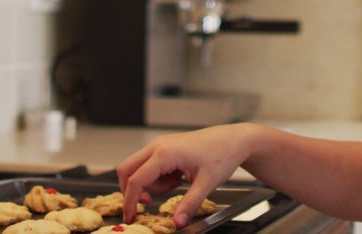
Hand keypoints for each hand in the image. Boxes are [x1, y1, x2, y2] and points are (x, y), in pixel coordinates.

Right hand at [116, 123, 255, 226]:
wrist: (233, 139)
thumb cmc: (222, 155)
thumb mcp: (206, 184)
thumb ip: (189, 204)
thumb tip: (177, 222)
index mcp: (165, 153)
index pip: (136, 180)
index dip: (130, 201)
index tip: (131, 217)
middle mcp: (158, 146)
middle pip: (127, 169)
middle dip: (133, 190)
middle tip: (150, 202)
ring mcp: (160, 145)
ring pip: (138, 169)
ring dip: (151, 184)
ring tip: (177, 184)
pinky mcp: (164, 147)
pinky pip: (150, 166)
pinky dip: (158, 178)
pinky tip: (178, 177)